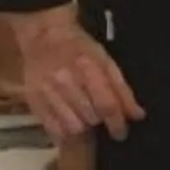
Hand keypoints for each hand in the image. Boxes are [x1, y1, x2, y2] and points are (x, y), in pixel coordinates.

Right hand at [11, 7, 143, 143]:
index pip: (107, 105)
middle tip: (101, 120)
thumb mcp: (106, 61)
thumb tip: (137, 116)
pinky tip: (69, 125)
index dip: (117, 124)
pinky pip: (52, 128)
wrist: (43, 36)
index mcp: (89, 68)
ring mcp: (47, 92)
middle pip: (90, 118)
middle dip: (100, 123)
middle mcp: (66, 81)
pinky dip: (64, 133)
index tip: (121, 132)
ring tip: (85, 121)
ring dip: (83, 128)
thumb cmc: (79, 48)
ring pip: (72, 128)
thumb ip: (122, 89)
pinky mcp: (33, 100)